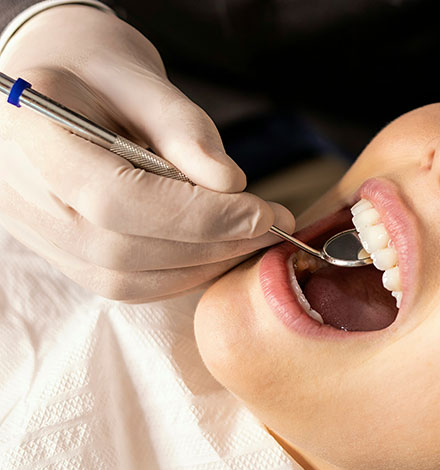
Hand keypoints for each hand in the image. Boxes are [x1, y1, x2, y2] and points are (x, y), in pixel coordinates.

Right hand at [0, 5, 293, 300]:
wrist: (58, 89)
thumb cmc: (99, 73)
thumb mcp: (140, 80)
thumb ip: (183, 129)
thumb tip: (230, 183)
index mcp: (30, 134)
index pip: (117, 198)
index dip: (197, 215)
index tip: (262, 213)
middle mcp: (27, 196)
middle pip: (125, 247)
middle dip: (211, 243)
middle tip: (272, 228)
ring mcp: (42, 235)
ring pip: (128, 278)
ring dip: (202, 265)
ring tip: (251, 238)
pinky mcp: (68, 258)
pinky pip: (128, 285)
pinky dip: (182, 275)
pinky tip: (218, 250)